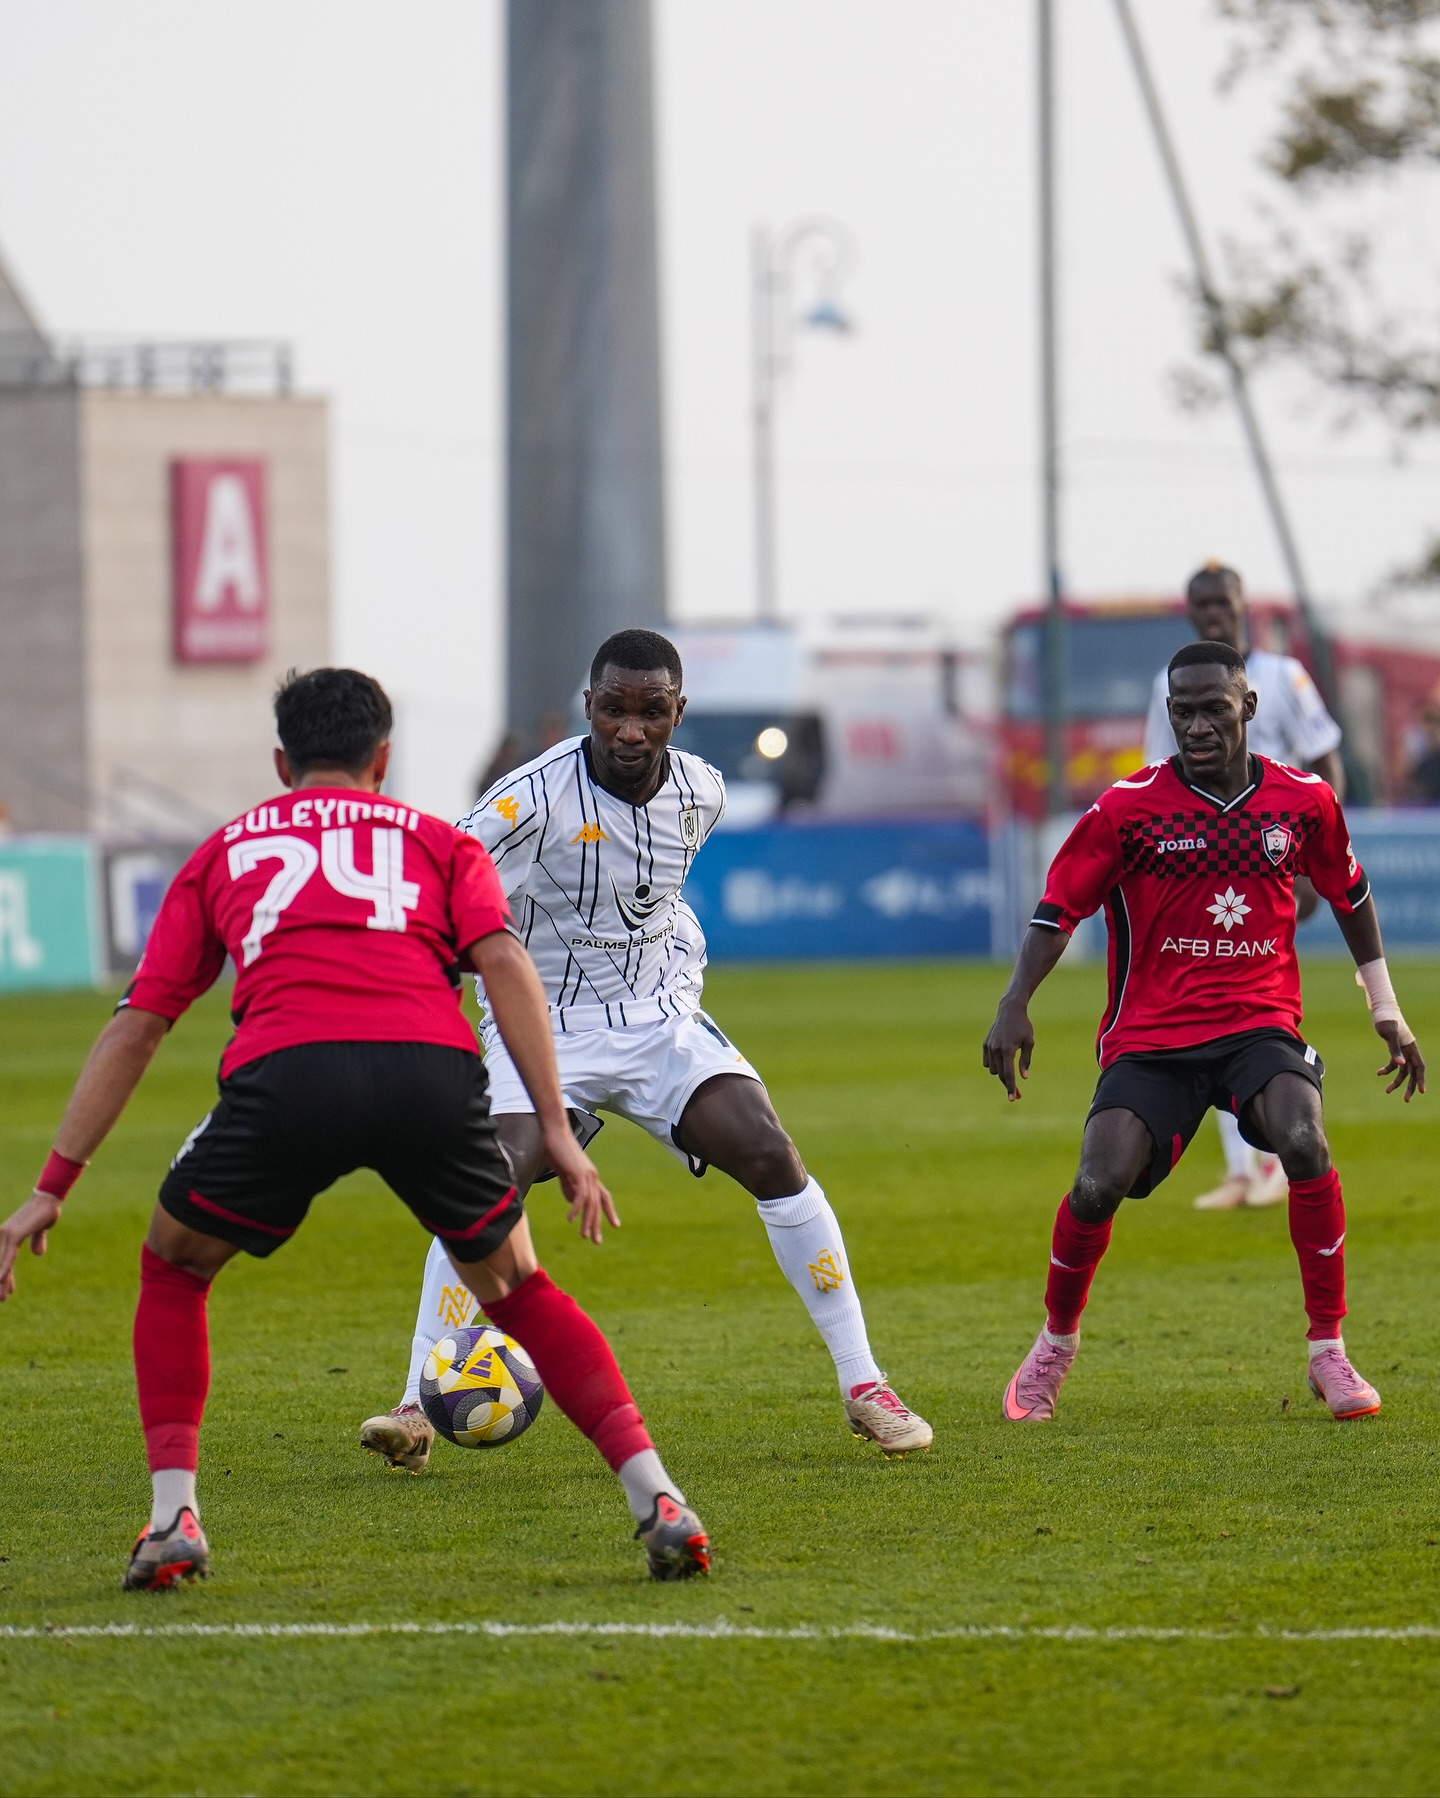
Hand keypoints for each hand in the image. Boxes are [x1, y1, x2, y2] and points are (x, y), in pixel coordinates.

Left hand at [0, 1191, 63, 1301]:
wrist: (49, 1199)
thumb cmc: (46, 1211)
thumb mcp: (41, 1230)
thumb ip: (38, 1241)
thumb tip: (37, 1254)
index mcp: (8, 1235)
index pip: (3, 1260)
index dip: (6, 1277)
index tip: (8, 1292)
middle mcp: (3, 1236)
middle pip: (0, 1264)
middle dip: (1, 1283)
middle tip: (2, 1300)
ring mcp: (7, 1235)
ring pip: (2, 1264)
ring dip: (1, 1282)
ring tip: (1, 1298)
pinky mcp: (14, 1235)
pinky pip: (9, 1256)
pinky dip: (4, 1269)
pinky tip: (1, 1279)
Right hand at [543, 1127, 620, 1243]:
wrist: (553, 1132)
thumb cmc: (556, 1150)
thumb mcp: (563, 1173)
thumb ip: (569, 1186)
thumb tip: (574, 1202)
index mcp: (590, 1176)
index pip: (604, 1197)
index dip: (610, 1211)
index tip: (615, 1225)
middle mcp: (593, 1176)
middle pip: (599, 1204)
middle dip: (598, 1224)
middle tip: (596, 1241)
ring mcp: (588, 1174)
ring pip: (592, 1203)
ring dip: (588, 1221)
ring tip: (584, 1236)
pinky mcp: (579, 1173)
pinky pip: (581, 1196)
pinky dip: (576, 1208)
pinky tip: (571, 1219)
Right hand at [983, 997, 1033, 1101]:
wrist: (1009, 1010)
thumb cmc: (1023, 1026)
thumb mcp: (1029, 1042)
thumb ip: (1025, 1060)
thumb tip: (1024, 1077)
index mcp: (1008, 1050)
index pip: (1009, 1074)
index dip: (1011, 1087)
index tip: (1013, 1099)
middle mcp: (996, 1049)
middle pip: (1001, 1075)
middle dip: (1009, 1086)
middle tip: (1019, 1095)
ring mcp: (989, 1047)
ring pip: (994, 1070)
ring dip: (1002, 1074)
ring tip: (1012, 1073)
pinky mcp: (985, 1045)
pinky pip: (988, 1062)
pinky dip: (994, 1065)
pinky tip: (1003, 1064)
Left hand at [1376, 1021, 1425, 1101]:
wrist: (1381, 1010)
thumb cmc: (1386, 1020)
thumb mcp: (1390, 1034)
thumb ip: (1395, 1049)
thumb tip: (1401, 1065)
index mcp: (1411, 1047)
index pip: (1419, 1067)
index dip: (1421, 1079)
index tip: (1422, 1091)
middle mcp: (1409, 1051)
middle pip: (1412, 1073)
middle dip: (1410, 1087)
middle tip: (1406, 1100)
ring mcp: (1402, 1051)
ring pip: (1402, 1071)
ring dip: (1396, 1081)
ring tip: (1387, 1091)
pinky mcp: (1394, 1050)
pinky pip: (1393, 1064)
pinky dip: (1387, 1070)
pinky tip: (1378, 1074)